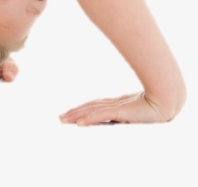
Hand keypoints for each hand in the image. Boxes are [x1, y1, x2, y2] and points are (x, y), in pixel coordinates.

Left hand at [60, 92, 174, 124]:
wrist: (165, 101)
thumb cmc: (155, 106)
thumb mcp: (137, 111)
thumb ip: (126, 114)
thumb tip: (120, 118)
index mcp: (117, 104)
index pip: (95, 106)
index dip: (82, 109)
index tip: (71, 113)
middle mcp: (113, 104)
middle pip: (89, 107)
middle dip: (74, 112)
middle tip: (60, 117)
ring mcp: (116, 107)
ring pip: (91, 111)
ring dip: (76, 115)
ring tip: (64, 119)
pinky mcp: (120, 111)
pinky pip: (100, 115)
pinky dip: (89, 119)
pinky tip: (80, 123)